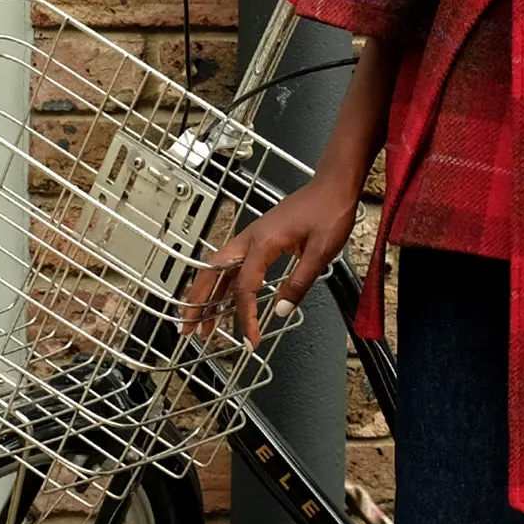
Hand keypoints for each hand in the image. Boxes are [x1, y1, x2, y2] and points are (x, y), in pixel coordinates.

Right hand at [182, 175, 361, 346]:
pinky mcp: (260, 237)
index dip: (245, 317)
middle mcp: (251, 238)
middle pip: (213, 273)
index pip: (244, 288)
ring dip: (206, 294)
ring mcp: (252, 236)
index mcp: (263, 242)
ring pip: (218, 268)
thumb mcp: (321, 251)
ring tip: (201, 320)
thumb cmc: (329, 209)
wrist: (334, 184)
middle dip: (198, 302)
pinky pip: (232, 262)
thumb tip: (282, 311)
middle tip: (189, 328)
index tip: (250, 339)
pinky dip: (222, 282)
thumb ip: (299, 282)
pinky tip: (222, 296)